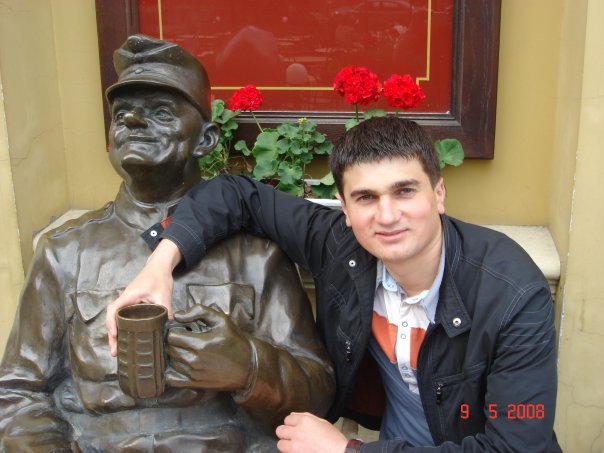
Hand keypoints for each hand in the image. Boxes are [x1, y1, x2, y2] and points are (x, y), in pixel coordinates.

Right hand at [105, 239, 180, 355]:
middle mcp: (124, 300)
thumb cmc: (158, 277)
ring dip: (116, 334)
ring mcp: (127, 303)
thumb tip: (168, 328)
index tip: (114, 334)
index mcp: (128, 296)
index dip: (111, 323)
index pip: (113, 310)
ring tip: (118, 351)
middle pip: (112, 318)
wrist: (158, 267)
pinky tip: (127, 339)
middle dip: (112, 336)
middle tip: (115, 353)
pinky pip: (123, 318)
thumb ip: (165, 310)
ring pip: (117, 319)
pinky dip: (122, 328)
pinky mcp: (132, 305)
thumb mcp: (163, 294)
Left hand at [165, 304, 252, 390]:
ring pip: (170, 362)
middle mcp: (195, 360)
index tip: (183, 330)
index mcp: (201, 343)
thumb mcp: (221, 319)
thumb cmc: (234, 340)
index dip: (176, 330)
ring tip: (186, 350)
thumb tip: (177, 315)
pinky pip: (171, 379)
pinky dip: (171, 371)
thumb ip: (199, 311)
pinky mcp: (195, 384)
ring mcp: (194, 374)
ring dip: (175, 355)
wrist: (247, 365)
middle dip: (174, 342)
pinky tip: (180, 364)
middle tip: (184, 339)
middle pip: (170, 348)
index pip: (172, 336)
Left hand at [276, 412, 347, 452]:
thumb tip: (292, 415)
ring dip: (286, 445)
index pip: (287, 419)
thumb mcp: (322, 422)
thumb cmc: (334, 439)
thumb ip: (306, 417)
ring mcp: (295, 447)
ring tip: (294, 446)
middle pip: (279, 430)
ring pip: (280, 444)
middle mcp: (297, 432)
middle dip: (285, 433)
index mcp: (305, 421)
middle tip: (292, 436)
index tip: (295, 427)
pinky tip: (299, 452)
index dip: (291, 423)